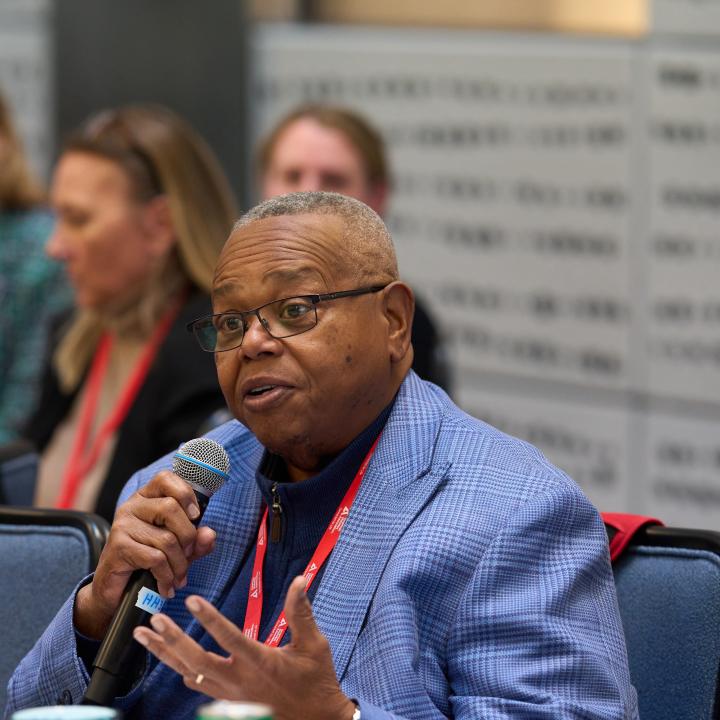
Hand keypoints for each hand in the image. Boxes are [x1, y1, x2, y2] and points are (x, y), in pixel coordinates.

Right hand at [74, 471, 216, 638]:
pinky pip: (155, 558)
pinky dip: (167, 576)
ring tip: (179, 577)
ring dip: (180, 564)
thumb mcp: (179, 549)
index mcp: (147, 498)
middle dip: (188, 537)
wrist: (115, 590)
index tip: (196, 516)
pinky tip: (166, 586)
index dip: (185, 493)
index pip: (165, 478)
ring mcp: (122, 525)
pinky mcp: (118, 547)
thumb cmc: (149, 562)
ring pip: (166, 538)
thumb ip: (197, 540)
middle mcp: (132, 506)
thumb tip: (209, 534)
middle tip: (189, 556)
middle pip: (171, 508)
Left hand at [133, 576, 355, 719]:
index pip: (229, 638)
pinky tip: (170, 659)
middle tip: (154, 620)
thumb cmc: (316, 681)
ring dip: (166, 653)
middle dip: (173, 639)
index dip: (209, 618)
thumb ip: (302, 612)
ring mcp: (231, 695)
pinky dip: (181, 671)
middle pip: (198, 660)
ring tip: (145, 635)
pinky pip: (199, 686)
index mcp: (261, 663)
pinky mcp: (229, 703)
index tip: (192, 601)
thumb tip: (300, 580)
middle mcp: (240, 681)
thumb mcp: (314, 644)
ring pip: (190, 673)